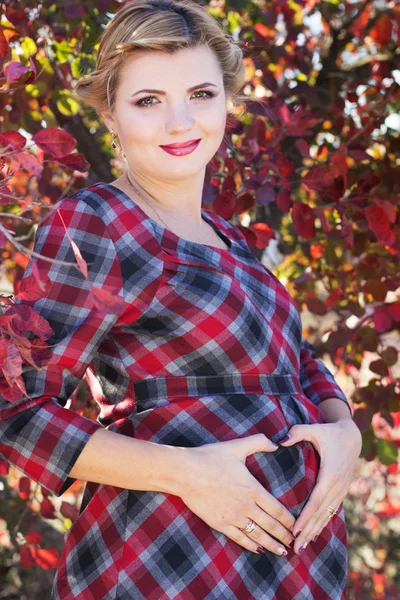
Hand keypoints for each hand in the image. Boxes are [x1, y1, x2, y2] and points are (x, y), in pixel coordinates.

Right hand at [177, 434, 295, 555]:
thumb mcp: (236, 446)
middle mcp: (246, 506)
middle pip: (270, 525)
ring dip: (271, 545)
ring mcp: (232, 517)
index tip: (298, 526)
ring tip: (282, 552)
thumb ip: (259, 442)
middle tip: (295, 543)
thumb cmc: (210, 457)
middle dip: (284, 535)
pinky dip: (250, 545)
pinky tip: (258, 550)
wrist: (185, 472)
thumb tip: (276, 443)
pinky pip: (239, 538)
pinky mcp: (219, 523)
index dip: (289, 520)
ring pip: (257, 535)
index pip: (277, 509)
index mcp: (252, 489)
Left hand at [279, 418, 361, 553]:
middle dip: (307, 531)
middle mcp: (337, 486)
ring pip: (326, 515)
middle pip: (320, 513)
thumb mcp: (314, 429)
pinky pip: (330, 512)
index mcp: (329, 474)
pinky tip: (312, 536)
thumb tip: (280, 441)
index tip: (294, 530)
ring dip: (314, 532)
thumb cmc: (329, 433)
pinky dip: (321, 525)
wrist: (352, 437)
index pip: (316, 500)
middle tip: (294, 547)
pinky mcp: (340, 492)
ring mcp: (340, 491)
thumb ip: (297, 432)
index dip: (305, 516)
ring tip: (301, 547)